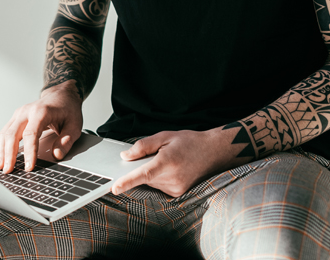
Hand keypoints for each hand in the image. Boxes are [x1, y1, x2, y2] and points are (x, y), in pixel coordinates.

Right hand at [0, 81, 82, 173]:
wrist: (61, 95)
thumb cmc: (68, 109)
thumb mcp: (75, 125)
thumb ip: (67, 141)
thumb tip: (57, 155)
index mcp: (41, 112)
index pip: (31, 134)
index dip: (29, 152)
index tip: (28, 167)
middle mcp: (26, 111)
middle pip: (12, 134)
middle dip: (9, 154)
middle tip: (9, 170)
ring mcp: (19, 114)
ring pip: (5, 133)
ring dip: (1, 151)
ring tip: (0, 167)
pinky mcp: (16, 118)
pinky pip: (4, 132)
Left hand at [111, 128, 242, 197]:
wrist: (214, 152)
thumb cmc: (190, 142)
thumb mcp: (164, 136)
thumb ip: (143, 146)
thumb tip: (126, 156)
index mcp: (168, 162)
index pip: (144, 174)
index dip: (128, 182)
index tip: (115, 188)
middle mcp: (173, 178)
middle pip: (145, 178)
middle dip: (143, 167)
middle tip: (155, 155)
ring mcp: (176, 188)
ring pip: (151, 183)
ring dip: (152, 173)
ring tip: (168, 160)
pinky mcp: (178, 193)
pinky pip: (159, 186)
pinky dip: (159, 178)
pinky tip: (171, 168)